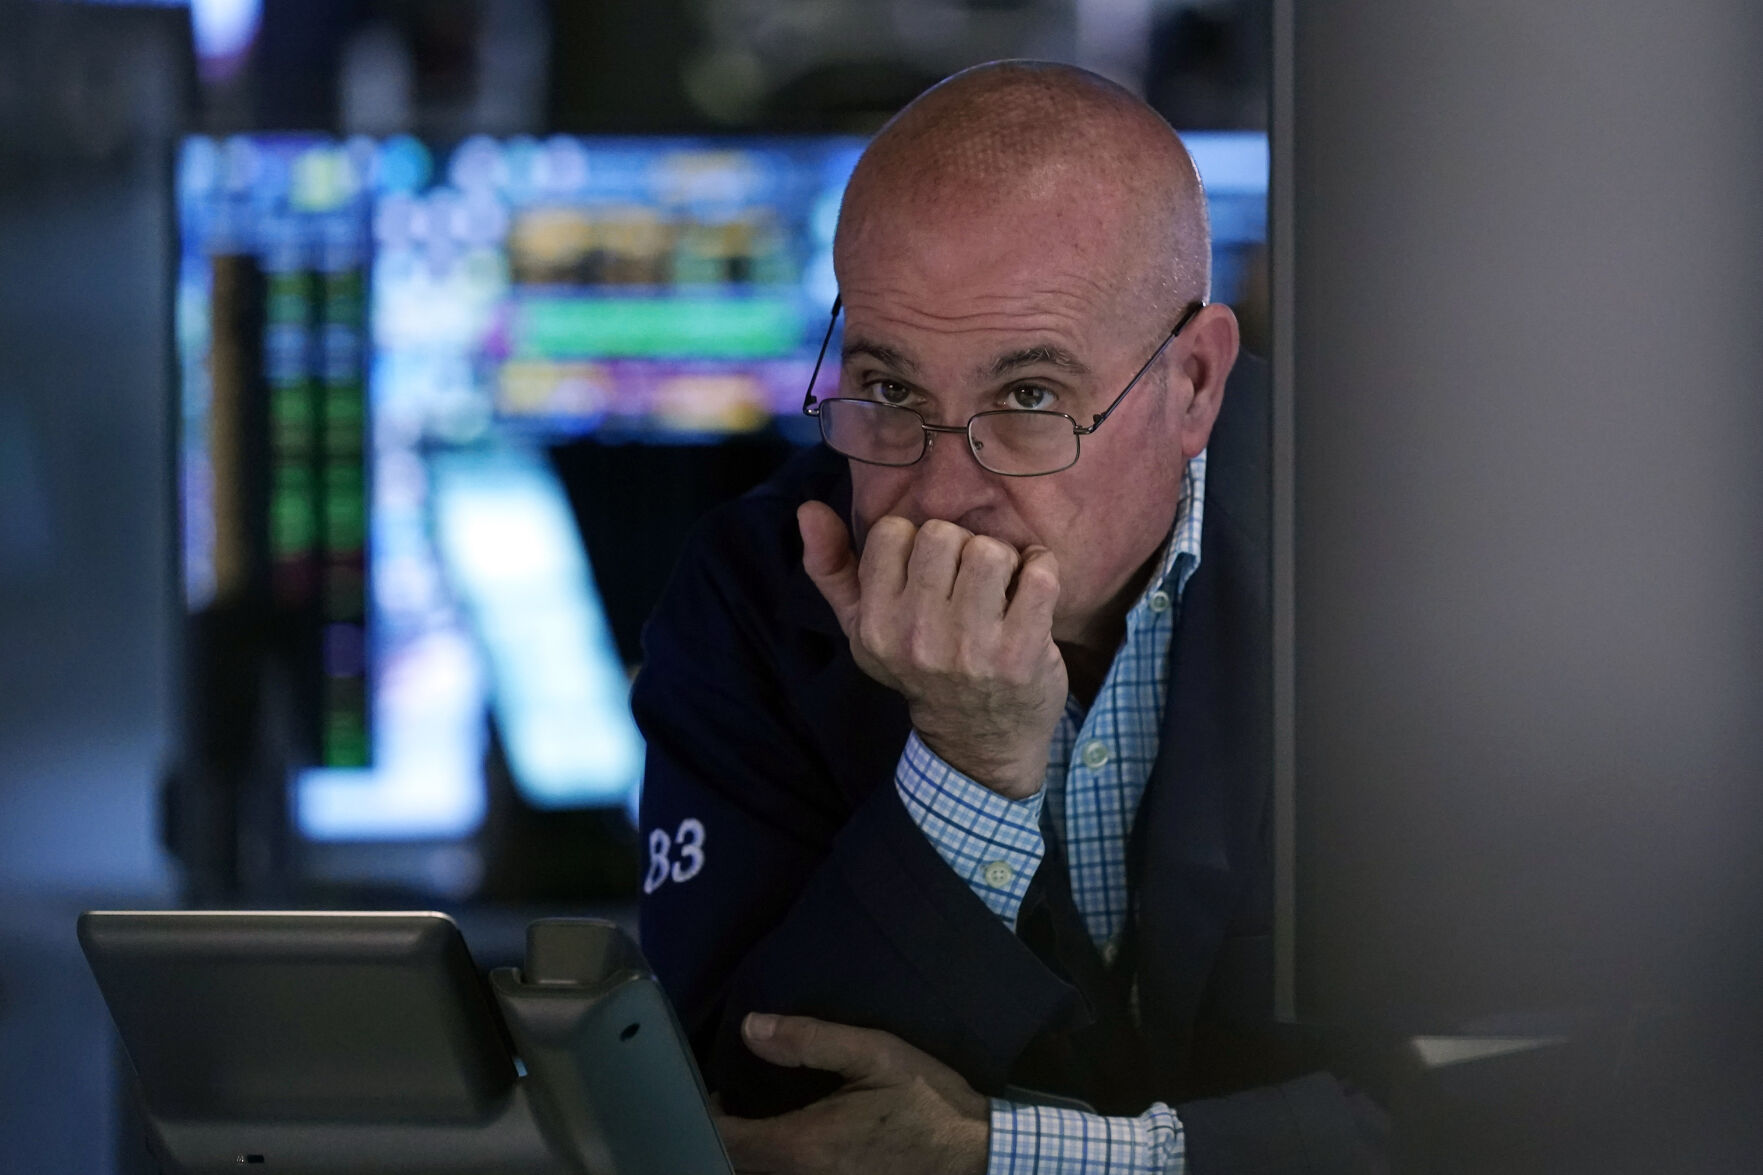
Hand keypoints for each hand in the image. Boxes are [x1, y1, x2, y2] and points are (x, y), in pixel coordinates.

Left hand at [714, 1013, 989, 1174]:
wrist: (977, 1155)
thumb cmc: (927, 1103)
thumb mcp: (876, 1055)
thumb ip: (810, 1040)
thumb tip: (751, 1029)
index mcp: (803, 1145)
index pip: (725, 1140)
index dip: (705, 1115)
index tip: (712, 1087)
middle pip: (736, 1165)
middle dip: (724, 1134)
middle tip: (728, 1099)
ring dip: (749, 1150)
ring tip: (752, 1117)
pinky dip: (775, 1160)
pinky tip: (788, 1137)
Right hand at [798, 502, 1065, 798]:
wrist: (979, 743)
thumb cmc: (922, 669)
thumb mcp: (864, 628)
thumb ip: (831, 569)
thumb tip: (808, 510)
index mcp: (875, 626)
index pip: (892, 532)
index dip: (915, 543)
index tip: (929, 573)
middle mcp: (918, 638)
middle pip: (942, 534)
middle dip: (960, 547)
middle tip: (968, 580)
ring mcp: (972, 648)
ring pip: (989, 549)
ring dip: (1003, 560)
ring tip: (1000, 587)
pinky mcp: (1022, 652)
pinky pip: (1038, 572)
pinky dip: (1041, 570)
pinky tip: (1031, 592)